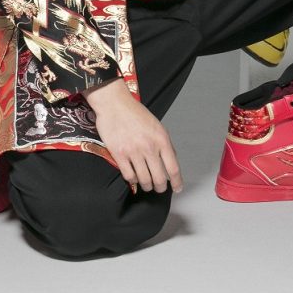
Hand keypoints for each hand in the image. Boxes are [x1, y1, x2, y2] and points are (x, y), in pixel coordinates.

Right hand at [84, 79, 181, 194]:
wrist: (114, 103)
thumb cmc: (135, 113)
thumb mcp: (157, 126)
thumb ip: (164, 143)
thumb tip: (171, 161)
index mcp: (161, 139)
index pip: (173, 168)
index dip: (177, 182)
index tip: (177, 188)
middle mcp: (149, 147)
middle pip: (159, 179)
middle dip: (160, 188)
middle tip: (159, 188)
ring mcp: (133, 152)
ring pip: (144, 180)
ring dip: (146, 185)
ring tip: (146, 184)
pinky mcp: (119, 154)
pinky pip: (129, 176)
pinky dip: (133, 181)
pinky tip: (133, 178)